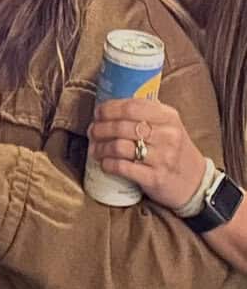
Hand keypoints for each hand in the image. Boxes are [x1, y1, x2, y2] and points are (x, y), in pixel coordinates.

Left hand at [88, 97, 206, 209]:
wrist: (195, 183)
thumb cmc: (175, 150)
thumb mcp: (169, 126)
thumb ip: (147, 113)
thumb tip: (113, 105)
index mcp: (168, 117)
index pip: (132, 106)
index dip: (109, 108)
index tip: (98, 113)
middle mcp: (167, 135)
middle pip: (122, 126)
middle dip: (100, 128)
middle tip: (92, 131)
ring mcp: (162, 158)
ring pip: (120, 146)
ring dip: (101, 147)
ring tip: (95, 149)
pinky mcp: (155, 178)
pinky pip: (124, 168)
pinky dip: (109, 164)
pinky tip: (104, 163)